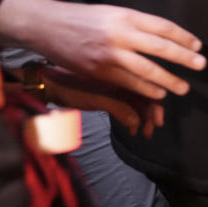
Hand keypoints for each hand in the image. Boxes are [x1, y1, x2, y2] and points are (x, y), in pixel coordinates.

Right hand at [0, 0, 205, 100]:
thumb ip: (136, 24)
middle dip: (184, 58)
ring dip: (168, 80)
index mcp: (127, 15)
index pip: (163, 27)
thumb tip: (165, 37)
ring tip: (184, 88)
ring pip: (146, 69)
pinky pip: (128, 82)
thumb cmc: (85, 18)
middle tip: (201, 66)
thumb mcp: (114, 13)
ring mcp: (110, 54)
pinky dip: (146, 89)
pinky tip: (159, 93)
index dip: (184, 37)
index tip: (198, 46)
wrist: (47, 26)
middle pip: (160, 47)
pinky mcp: (98, 71)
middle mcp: (120, 34)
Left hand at [41, 65, 163, 137]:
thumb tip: (137, 122)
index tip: (157, 123)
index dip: (157, 105)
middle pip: (148, 94)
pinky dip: (133, 117)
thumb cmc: (71, 88)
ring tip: (143, 133)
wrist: (50, 84)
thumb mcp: (96, 98)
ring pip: (139, 102)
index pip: (150, 87)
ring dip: (143, 117)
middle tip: (150, 130)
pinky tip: (131, 128)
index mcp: (125, 74)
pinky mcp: (111, 94)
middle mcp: (125, 79)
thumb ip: (118, 108)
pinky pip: (128, 105)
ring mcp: (119, 87)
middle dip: (152, 114)